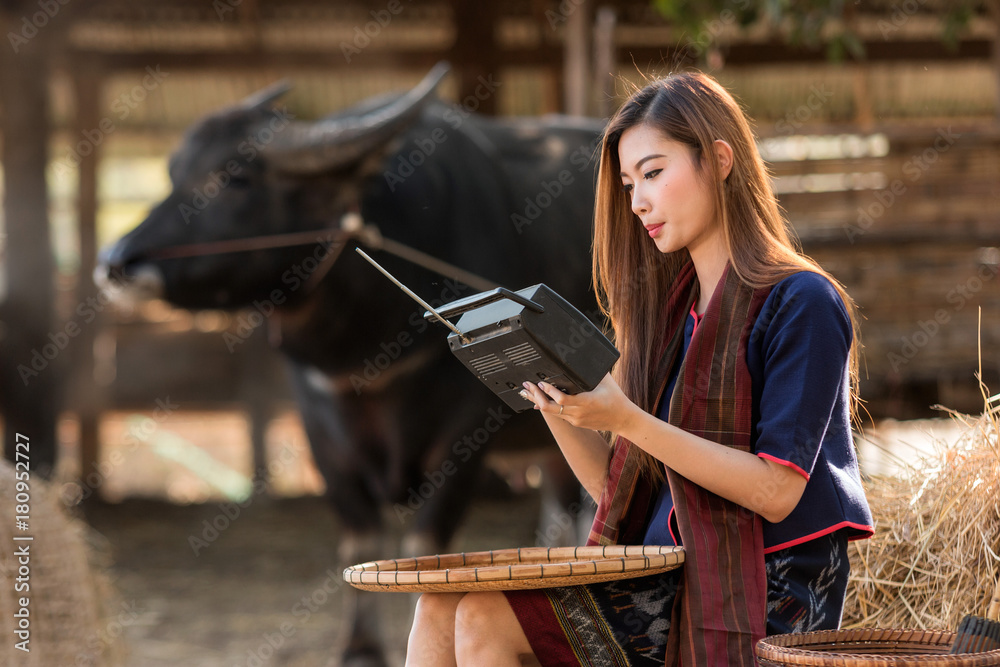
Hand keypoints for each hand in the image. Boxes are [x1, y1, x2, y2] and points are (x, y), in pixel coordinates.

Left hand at [519, 373, 637, 432]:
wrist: (623, 419)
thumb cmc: (615, 397)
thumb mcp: (606, 380)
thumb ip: (593, 370)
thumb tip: (583, 355)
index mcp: (586, 402)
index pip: (562, 399)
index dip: (549, 391)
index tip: (541, 382)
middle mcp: (578, 413)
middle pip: (550, 408)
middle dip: (536, 396)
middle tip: (527, 386)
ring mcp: (576, 419)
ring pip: (551, 412)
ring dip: (538, 401)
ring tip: (527, 392)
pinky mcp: (575, 423)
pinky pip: (558, 415)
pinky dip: (547, 407)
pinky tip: (538, 402)